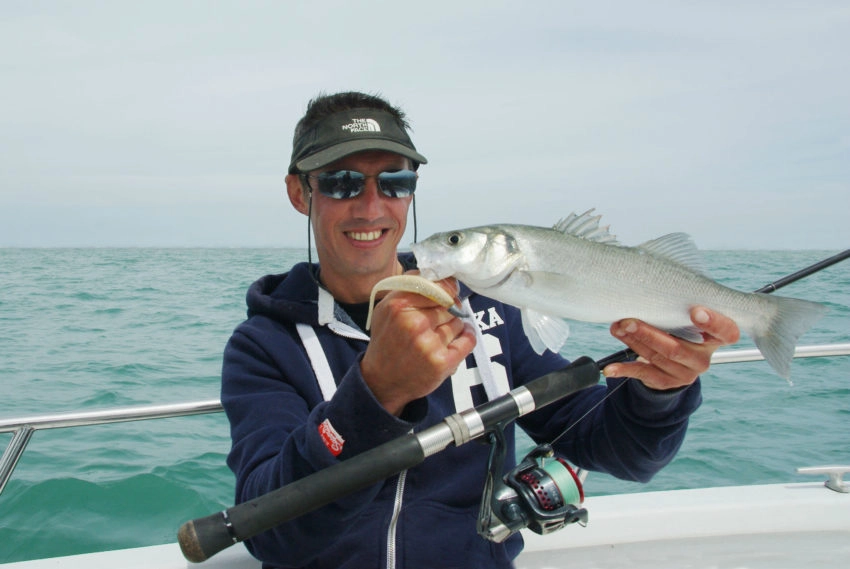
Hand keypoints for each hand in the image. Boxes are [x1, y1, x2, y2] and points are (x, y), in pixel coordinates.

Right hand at [361, 276, 475, 415]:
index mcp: (398, 306)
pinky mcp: (442, 362)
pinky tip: (461, 336)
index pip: (437, 286)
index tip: (449, 292)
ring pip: (459, 321)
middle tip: (436, 321)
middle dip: (448, 310)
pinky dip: (468, 336)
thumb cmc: (387, 341)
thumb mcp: (386, 308)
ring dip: (454, 326)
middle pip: (449, 304)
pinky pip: (468, 339)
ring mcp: (429, 344)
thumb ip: (410, 287)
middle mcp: (414, 323)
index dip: (446, 288)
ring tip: (439, 334)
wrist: (381, 381)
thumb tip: (440, 275)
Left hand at [601, 307, 740, 390]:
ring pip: (657, 357)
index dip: (714, 322)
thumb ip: (678, 305)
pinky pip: (644, 375)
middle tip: (627, 320)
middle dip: (648, 332)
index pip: (727, 332)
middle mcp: (703, 358)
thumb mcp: (685, 317)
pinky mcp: (668, 382)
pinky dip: (624, 370)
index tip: (695, 311)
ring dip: (632, 342)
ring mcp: (687, 373)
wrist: (675, 361)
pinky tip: (610, 368)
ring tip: (616, 329)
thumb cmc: (679, 327)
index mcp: (715, 338)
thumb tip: (647, 283)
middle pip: (677, 347)